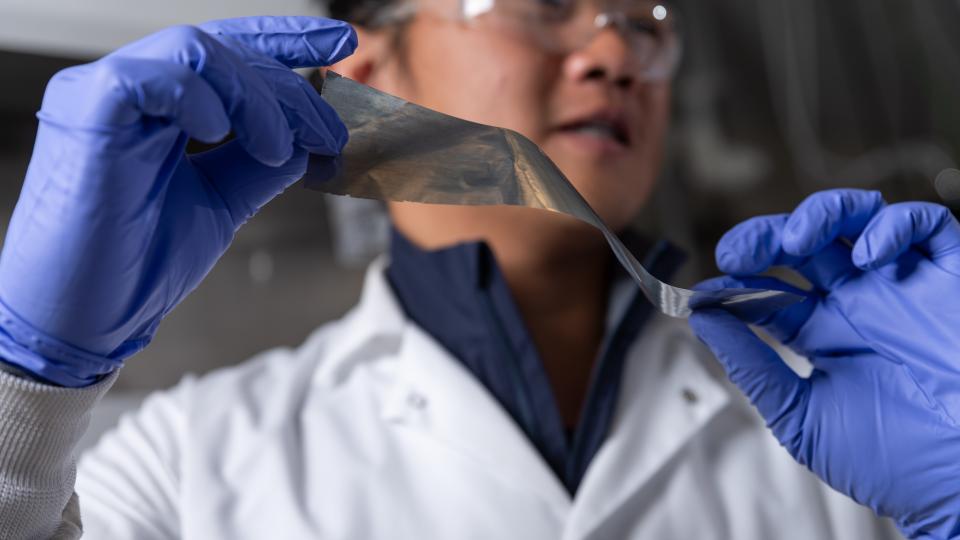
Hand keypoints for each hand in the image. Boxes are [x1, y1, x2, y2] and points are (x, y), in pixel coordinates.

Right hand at [0, 17, 356, 386]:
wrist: (88, 320)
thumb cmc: (137, 265)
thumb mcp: (220, 203)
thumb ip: (258, 166)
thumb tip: (304, 141)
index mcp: (155, 106)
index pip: (225, 51)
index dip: (284, 41)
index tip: (341, 42)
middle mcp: (127, 90)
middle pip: (221, 49)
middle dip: (288, 86)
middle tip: (329, 130)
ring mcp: (102, 95)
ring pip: (195, 51)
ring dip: (257, 97)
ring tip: (278, 149)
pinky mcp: (86, 113)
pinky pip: (153, 78)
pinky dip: (201, 99)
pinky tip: (223, 134)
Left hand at [689, 189, 959, 538]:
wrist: (958, 484)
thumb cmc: (889, 463)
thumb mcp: (801, 417)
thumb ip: (753, 367)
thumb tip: (703, 319)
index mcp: (822, 334)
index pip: (770, 290)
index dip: (737, 282)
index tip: (707, 292)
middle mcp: (858, 304)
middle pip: (803, 245)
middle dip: (765, 237)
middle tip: (739, 253)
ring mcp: (902, 287)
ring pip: (856, 219)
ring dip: (820, 215)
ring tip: (795, 240)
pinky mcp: (951, 280)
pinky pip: (927, 226)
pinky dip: (893, 224)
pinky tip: (868, 252)